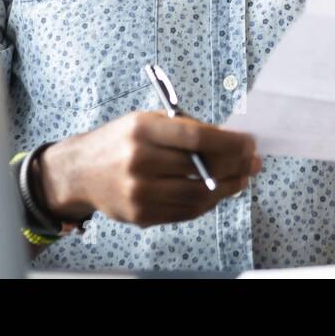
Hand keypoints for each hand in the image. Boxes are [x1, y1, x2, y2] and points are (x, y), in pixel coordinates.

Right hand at [36, 112, 261, 227]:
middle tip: (253, 162)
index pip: (196, 138)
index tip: (250, 143)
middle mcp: (139, 161)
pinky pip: (185, 212)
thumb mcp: (147, 120)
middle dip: (235, 166)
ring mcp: (139, 192)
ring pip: (197, 195)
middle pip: (201, 169)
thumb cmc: (120, 141)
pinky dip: (208, 203)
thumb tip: (230, 141)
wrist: (80, 171)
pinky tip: (220, 192)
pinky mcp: (141, 215)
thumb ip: (185, 128)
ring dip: (227, 187)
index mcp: (142, 130)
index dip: (229, 143)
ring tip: (242, 178)